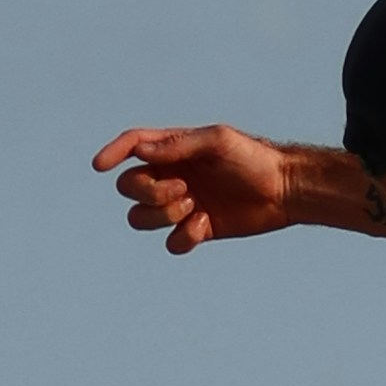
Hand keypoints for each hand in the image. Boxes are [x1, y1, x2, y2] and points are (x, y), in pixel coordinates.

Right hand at [91, 119, 287, 250]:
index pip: (133, 147)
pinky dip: (183, 237)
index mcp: (174, 150)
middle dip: (149, 192)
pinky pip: (170, 243)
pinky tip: (206, 224)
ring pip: (140, 218)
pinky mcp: (195, 230)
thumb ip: (178, 146)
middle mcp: (172, 176)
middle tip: (183, 189)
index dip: (113, 153)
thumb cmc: (253, 158)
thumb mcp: (218, 142)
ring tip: (194, 206)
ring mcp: (181, 205)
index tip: (99, 166)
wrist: (285, 190)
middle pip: (129, 188)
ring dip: (162, 216)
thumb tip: (141, 151)